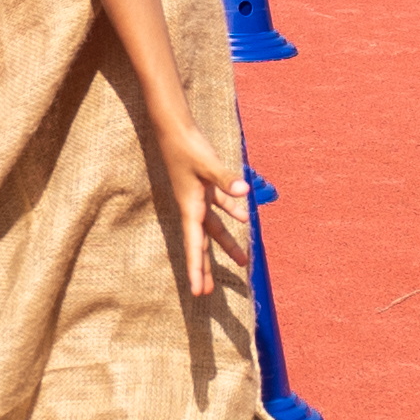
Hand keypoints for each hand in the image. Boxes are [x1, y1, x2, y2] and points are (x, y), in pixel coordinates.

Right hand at [154, 106, 252, 300]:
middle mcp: (192, 207)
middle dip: (206, 267)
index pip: (194, 246)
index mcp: (190, 208)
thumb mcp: (208, 165)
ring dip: (227, 243)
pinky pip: (219, 205)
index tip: (198, 293)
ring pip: (214, 227)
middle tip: (208, 292)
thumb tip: (245, 192)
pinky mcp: (203, 185)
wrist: (174, 127)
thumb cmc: (187, 146)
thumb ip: (226, 180)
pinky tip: (243, 219)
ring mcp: (198, 197)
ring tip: (242, 261)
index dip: (197, 271)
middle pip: (201, 243)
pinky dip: (231, 212)